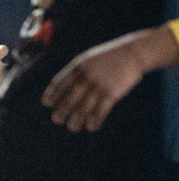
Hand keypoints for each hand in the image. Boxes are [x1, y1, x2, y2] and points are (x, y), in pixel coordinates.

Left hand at [42, 25, 178, 131]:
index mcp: (78, 67)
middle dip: (62, 110)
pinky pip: (102, 110)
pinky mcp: (113, 92)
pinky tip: (91, 128)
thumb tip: (60, 90)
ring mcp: (100, 85)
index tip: (47, 104)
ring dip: (77, 120)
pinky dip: (96, 120)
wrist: (133, 53)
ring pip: (84, 107)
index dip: (53, 95)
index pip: (60, 83)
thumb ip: (75, 73)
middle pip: (70, 97)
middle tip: (57, 120)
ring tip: (73, 128)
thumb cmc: (108, 58)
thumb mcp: (88, 60)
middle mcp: (87, 76)